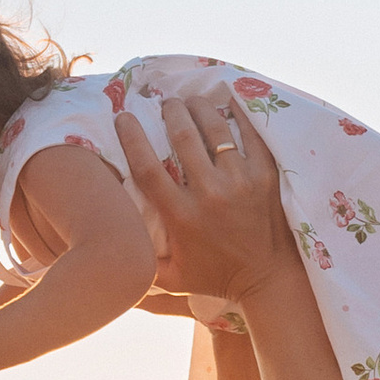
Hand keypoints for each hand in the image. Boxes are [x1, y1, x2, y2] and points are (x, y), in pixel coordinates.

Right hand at [114, 84, 292, 306]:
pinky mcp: (265, 175)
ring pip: (215, 129)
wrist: (268, 279)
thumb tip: (110, 249)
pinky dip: (237, 114)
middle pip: (183, 136)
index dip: (132, 137)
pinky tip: (227, 101)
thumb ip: (142, 265)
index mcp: (181, 216)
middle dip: (170, 111)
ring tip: (191, 100)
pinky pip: (251, 134)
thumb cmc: (216, 278)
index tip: (123, 117)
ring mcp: (240, 181)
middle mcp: (209, 193)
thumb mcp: (172, 279)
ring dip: (199, 108)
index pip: (148, 167)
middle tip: (166, 103)